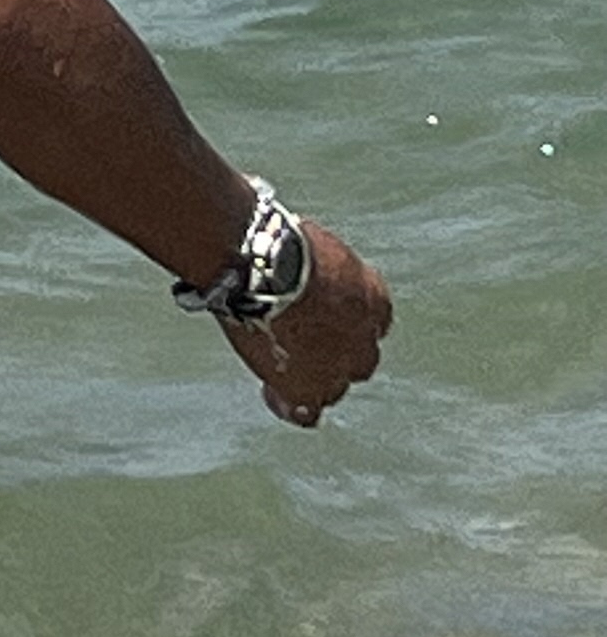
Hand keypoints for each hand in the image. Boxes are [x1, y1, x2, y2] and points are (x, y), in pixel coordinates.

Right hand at [223, 221, 388, 426]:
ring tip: (280, 364)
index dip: (343, 320)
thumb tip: (277, 226)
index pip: (372, 321)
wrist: (264, 264)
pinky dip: (289, 404)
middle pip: (358, 358)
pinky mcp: (309, 388)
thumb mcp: (307, 241)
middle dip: (333, 353)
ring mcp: (339, 368)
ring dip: (311, 378)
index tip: (319, 313)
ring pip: (333, 386)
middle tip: (298, 340)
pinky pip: (305, 410)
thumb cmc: (277, 237)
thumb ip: (308, 257)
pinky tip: (273, 393)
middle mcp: (366, 338)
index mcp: (373, 297)